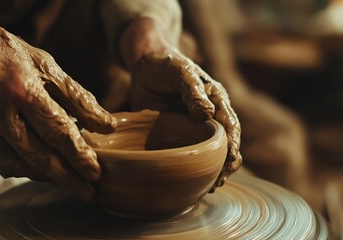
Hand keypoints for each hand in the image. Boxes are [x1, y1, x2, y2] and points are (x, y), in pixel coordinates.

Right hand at [0, 25, 115, 199]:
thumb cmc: (8, 56)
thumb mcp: (46, 66)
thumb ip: (77, 98)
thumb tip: (107, 125)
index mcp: (22, 90)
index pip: (58, 132)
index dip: (79, 156)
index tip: (96, 173)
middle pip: (39, 156)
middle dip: (67, 178)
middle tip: (88, 191)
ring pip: (19, 165)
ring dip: (46, 176)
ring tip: (68, 180)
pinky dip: (22, 169)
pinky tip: (39, 170)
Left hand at [119, 18, 240, 190]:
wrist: (145, 67)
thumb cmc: (167, 66)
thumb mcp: (180, 73)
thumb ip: (193, 91)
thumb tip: (207, 114)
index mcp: (216, 99)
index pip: (229, 125)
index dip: (232, 143)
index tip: (231, 160)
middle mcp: (209, 116)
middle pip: (225, 144)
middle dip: (226, 163)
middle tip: (219, 180)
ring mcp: (193, 128)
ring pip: (209, 152)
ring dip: (213, 170)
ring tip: (211, 187)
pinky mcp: (178, 135)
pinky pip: (189, 153)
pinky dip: (194, 168)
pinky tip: (194, 182)